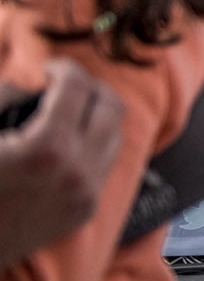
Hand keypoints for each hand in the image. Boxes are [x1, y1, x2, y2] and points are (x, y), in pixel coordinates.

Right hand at [0, 60, 127, 269]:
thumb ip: (4, 97)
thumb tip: (30, 83)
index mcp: (48, 149)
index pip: (78, 87)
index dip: (63, 69)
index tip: (47, 69)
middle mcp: (77, 172)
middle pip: (111, 107)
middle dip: (90, 88)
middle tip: (63, 85)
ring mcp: (85, 195)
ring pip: (115, 135)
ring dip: (96, 115)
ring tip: (66, 111)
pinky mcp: (84, 212)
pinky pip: (104, 164)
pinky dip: (94, 143)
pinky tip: (66, 141)